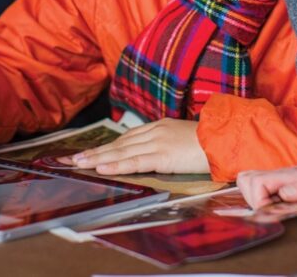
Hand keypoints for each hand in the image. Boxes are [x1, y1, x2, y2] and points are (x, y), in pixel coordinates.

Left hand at [71, 118, 209, 174]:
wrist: (224, 140)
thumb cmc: (209, 143)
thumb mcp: (183, 139)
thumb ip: (166, 144)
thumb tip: (155, 155)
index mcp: (159, 127)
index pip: (126, 138)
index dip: (106, 146)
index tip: (89, 152)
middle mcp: (154, 131)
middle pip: (118, 143)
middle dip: (94, 152)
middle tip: (71, 159)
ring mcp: (157, 142)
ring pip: (121, 152)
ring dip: (97, 159)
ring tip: (78, 164)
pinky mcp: (162, 156)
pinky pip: (134, 162)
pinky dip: (116, 166)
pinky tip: (101, 169)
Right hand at [237, 164, 296, 209]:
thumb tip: (283, 193)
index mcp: (288, 175)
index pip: (256, 181)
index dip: (257, 201)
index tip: (271, 213)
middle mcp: (279, 174)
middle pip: (246, 180)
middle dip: (252, 200)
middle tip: (270, 212)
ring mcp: (278, 177)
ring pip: (248, 180)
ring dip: (252, 197)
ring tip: (270, 209)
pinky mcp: (279, 182)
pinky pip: (257, 185)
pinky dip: (257, 196)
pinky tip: (273, 207)